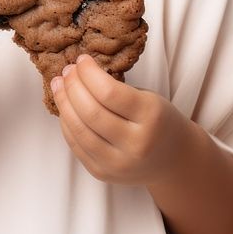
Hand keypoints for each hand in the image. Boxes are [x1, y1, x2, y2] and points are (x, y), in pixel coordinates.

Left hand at [51, 54, 183, 186]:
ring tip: (59, 85)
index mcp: (151, 117)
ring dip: (64, 103)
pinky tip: (65, 108)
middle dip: (72, 86)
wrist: (173, 160)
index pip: (108, 92)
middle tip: (67, 71)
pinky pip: (76, 146)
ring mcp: (118, 163)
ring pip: (79, 130)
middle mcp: (135, 144)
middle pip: (90, 111)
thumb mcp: (149, 99)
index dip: (89, 73)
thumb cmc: (158, 121)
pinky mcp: (103, 174)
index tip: (81, 60)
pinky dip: (66, 124)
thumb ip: (117, 89)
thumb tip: (78, 72)